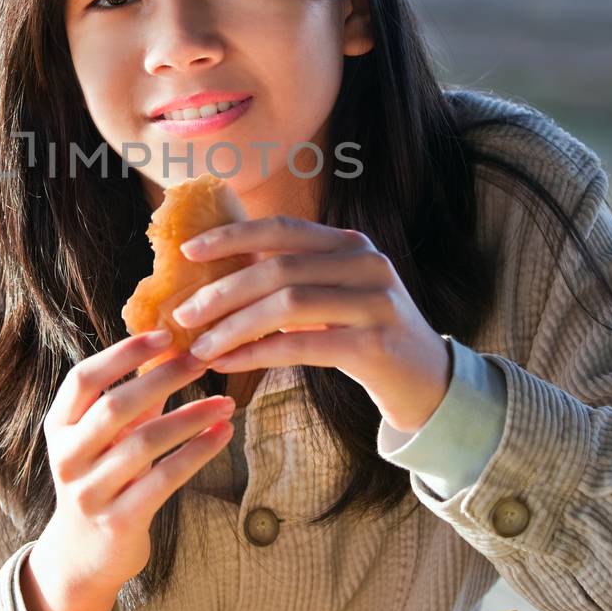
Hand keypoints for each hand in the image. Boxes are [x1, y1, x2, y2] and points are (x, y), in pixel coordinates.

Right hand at [30, 331, 233, 608]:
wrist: (84, 555)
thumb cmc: (103, 480)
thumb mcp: (107, 439)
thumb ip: (133, 399)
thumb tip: (173, 348)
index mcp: (59, 427)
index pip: (84, 379)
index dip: (123, 354)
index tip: (164, 334)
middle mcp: (68, 458)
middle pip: (116, 406)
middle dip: (163, 379)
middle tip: (203, 361)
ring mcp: (90, 492)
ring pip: (145, 443)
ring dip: (190, 418)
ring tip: (225, 403)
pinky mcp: (119, 521)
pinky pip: (165, 479)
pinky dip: (197, 453)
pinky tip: (222, 436)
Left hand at [170, 215, 450, 432]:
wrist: (429, 382)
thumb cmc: (364, 336)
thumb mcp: (332, 297)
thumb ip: (289, 281)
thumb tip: (215, 281)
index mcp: (350, 244)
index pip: (282, 229)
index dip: (232, 236)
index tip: (188, 251)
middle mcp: (366, 263)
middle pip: (278, 268)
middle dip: (222, 291)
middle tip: (183, 313)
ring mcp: (375, 302)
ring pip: (287, 305)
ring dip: (234, 326)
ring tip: (200, 347)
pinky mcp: (376, 345)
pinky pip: (302, 346)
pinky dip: (258, 354)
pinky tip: (230, 364)